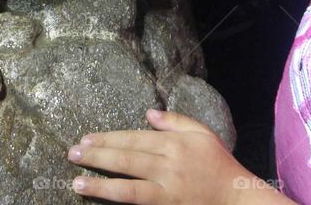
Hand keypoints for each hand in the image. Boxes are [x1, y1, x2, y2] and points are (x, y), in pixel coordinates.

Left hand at [67, 109, 285, 204]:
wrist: (238, 198)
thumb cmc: (219, 164)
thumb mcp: (202, 133)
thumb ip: (175, 121)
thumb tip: (148, 113)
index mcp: (175, 143)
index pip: (134, 139)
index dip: (108, 138)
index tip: (86, 138)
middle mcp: (169, 165)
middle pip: (127, 159)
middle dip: (97, 155)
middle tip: (72, 153)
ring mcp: (168, 189)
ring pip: (129, 185)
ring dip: (100, 183)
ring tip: (77, 181)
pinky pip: (139, 203)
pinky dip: (119, 200)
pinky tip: (102, 197)